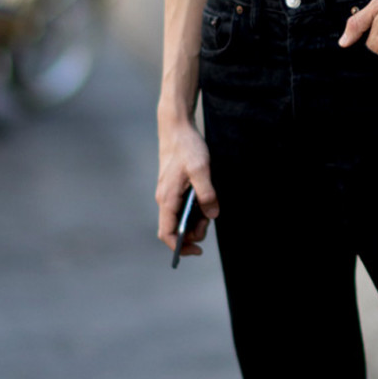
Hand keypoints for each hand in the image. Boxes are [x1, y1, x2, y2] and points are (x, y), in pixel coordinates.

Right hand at [156, 119, 217, 255]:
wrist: (176, 128)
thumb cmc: (187, 147)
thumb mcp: (201, 170)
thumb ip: (207, 194)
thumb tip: (212, 214)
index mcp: (167, 199)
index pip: (166, 233)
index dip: (180, 246)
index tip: (197, 250)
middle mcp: (165, 199)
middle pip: (175, 228)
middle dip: (193, 232)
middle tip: (209, 221)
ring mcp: (168, 194)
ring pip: (180, 218)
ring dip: (195, 220)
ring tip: (209, 207)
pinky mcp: (174, 189)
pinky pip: (182, 207)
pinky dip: (194, 209)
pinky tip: (205, 200)